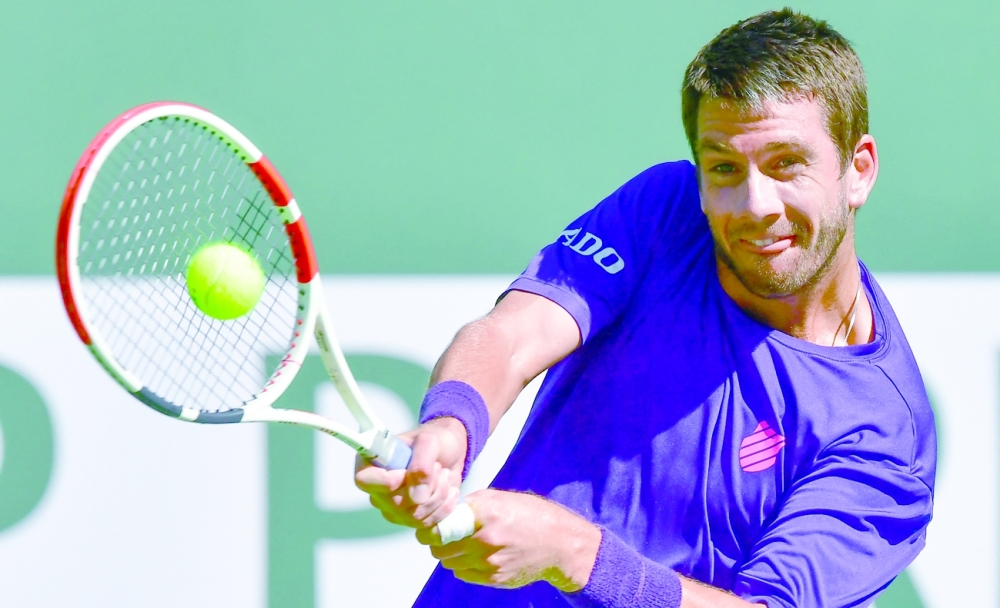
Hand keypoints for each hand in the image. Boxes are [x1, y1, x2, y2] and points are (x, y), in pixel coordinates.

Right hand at [354, 417, 466, 528]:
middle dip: (425, 487)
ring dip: (437, 496)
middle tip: (437, 467)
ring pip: (413, 516)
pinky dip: (444, 508)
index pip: (365, 481)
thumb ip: (421, 464)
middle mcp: (377, 489)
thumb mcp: (430, 441)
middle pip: (394, 504)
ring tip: (444, 475)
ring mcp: (392, 507)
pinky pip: (426, 525)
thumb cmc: (434, 440)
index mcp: (372, 463)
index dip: (388, 482)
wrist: (450, 452)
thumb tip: (417, 497)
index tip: (408, 472)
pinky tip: (450, 491)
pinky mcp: (409, 518)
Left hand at [416, 489, 600, 591]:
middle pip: (440, 548)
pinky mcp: (495, 578)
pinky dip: (464, 567)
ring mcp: (490, 561)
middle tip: (445, 537)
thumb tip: (448, 509)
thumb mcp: (503, 498)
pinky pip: (465, 574)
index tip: (430, 528)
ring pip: (450, 563)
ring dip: (451, 556)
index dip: (430, 529)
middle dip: (439, 543)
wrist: (560, 545)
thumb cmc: (532, 516)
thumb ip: (474, 502)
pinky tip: (476, 557)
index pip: (440, 527)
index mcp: (486, 512)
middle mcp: (486, 538)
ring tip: (464, 546)